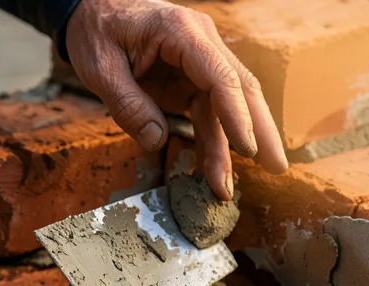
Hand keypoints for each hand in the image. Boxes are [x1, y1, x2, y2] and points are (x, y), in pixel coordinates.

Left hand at [65, 0, 288, 199]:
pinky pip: (208, 112)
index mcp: (181, 32)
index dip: (237, 115)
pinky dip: (214, 140)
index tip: (248, 150)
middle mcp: (199, 43)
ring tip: (229, 186)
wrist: (91, 13)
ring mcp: (198, 62)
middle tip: (276, 168)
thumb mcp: (100, 69)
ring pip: (226, 107)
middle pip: (239, 89)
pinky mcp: (189, 79)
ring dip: (232, 146)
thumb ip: (127, 104)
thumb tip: (155, 140)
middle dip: (259, 132)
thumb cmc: (96, 33)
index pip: (221, 76)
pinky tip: (216, 168)